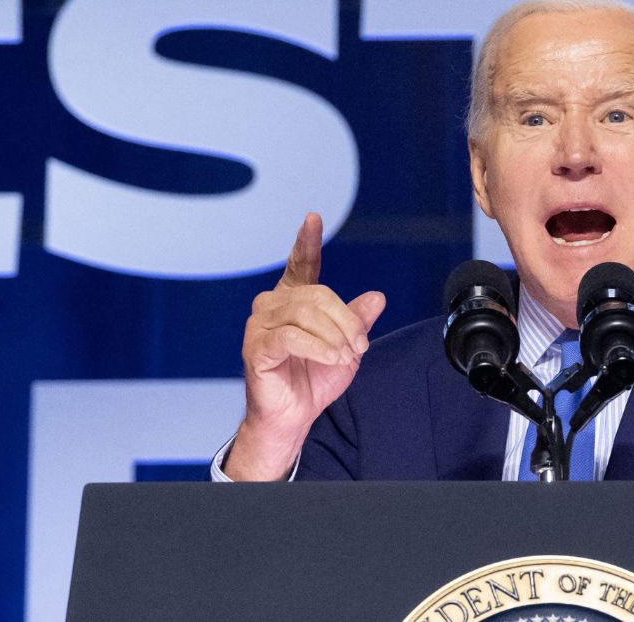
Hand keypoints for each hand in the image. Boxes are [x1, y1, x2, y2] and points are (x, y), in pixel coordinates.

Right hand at [225, 213, 384, 479]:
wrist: (293, 417)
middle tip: (359, 346)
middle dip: (345, 320)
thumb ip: (357, 322)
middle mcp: (271, 306)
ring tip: (345, 356)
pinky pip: (292, 337)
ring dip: (334, 336)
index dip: (306, 242)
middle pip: (317, 294)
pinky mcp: (256, 347)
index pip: (300, 265)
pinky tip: (332, 359)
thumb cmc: (314, 380)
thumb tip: (377, 297)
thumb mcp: (346, 348)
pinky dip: (318, 348)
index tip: (313, 217)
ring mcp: (260, 326)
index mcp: (292, 301)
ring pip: (306, 313)